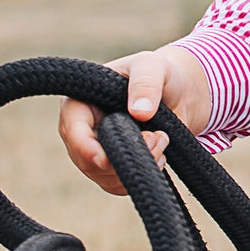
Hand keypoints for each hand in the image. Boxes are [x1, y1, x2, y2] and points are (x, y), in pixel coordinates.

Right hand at [58, 44, 212, 196]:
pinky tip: (160, 154)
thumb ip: (146, 83)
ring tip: (162, 140)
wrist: (178, 92)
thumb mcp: (152, 66)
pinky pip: (119, 184)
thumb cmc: (157, 72)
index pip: (71, 130)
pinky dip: (141, 174)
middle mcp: (82, 129)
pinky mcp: (112, 166)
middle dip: (122, 158)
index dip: (84, 148)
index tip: (105, 159)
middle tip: (157, 140)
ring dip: (137, 166)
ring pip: (104, 176)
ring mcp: (96, 150)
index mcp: (80, 102)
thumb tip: (139, 112)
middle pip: (87, 160)